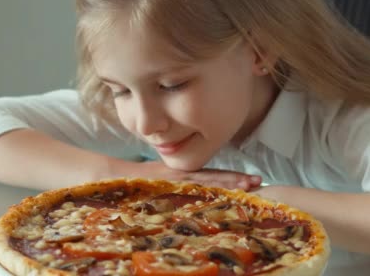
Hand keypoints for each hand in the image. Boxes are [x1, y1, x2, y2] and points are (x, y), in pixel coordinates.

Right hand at [129, 160, 261, 190]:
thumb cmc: (133, 182)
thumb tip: (191, 194)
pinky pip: (189, 185)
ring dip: (228, 182)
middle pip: (213, 177)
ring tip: (249, 184)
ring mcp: (175, 178)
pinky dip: (205, 187)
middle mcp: (181, 175)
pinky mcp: (166, 180)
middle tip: (259, 182)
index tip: (251, 181)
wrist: (110, 175)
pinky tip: (220, 189)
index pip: (210, 176)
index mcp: (182, 175)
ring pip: (206, 180)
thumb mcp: (157, 181)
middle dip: (236, 180)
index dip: (231, 178)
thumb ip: (175, 185)